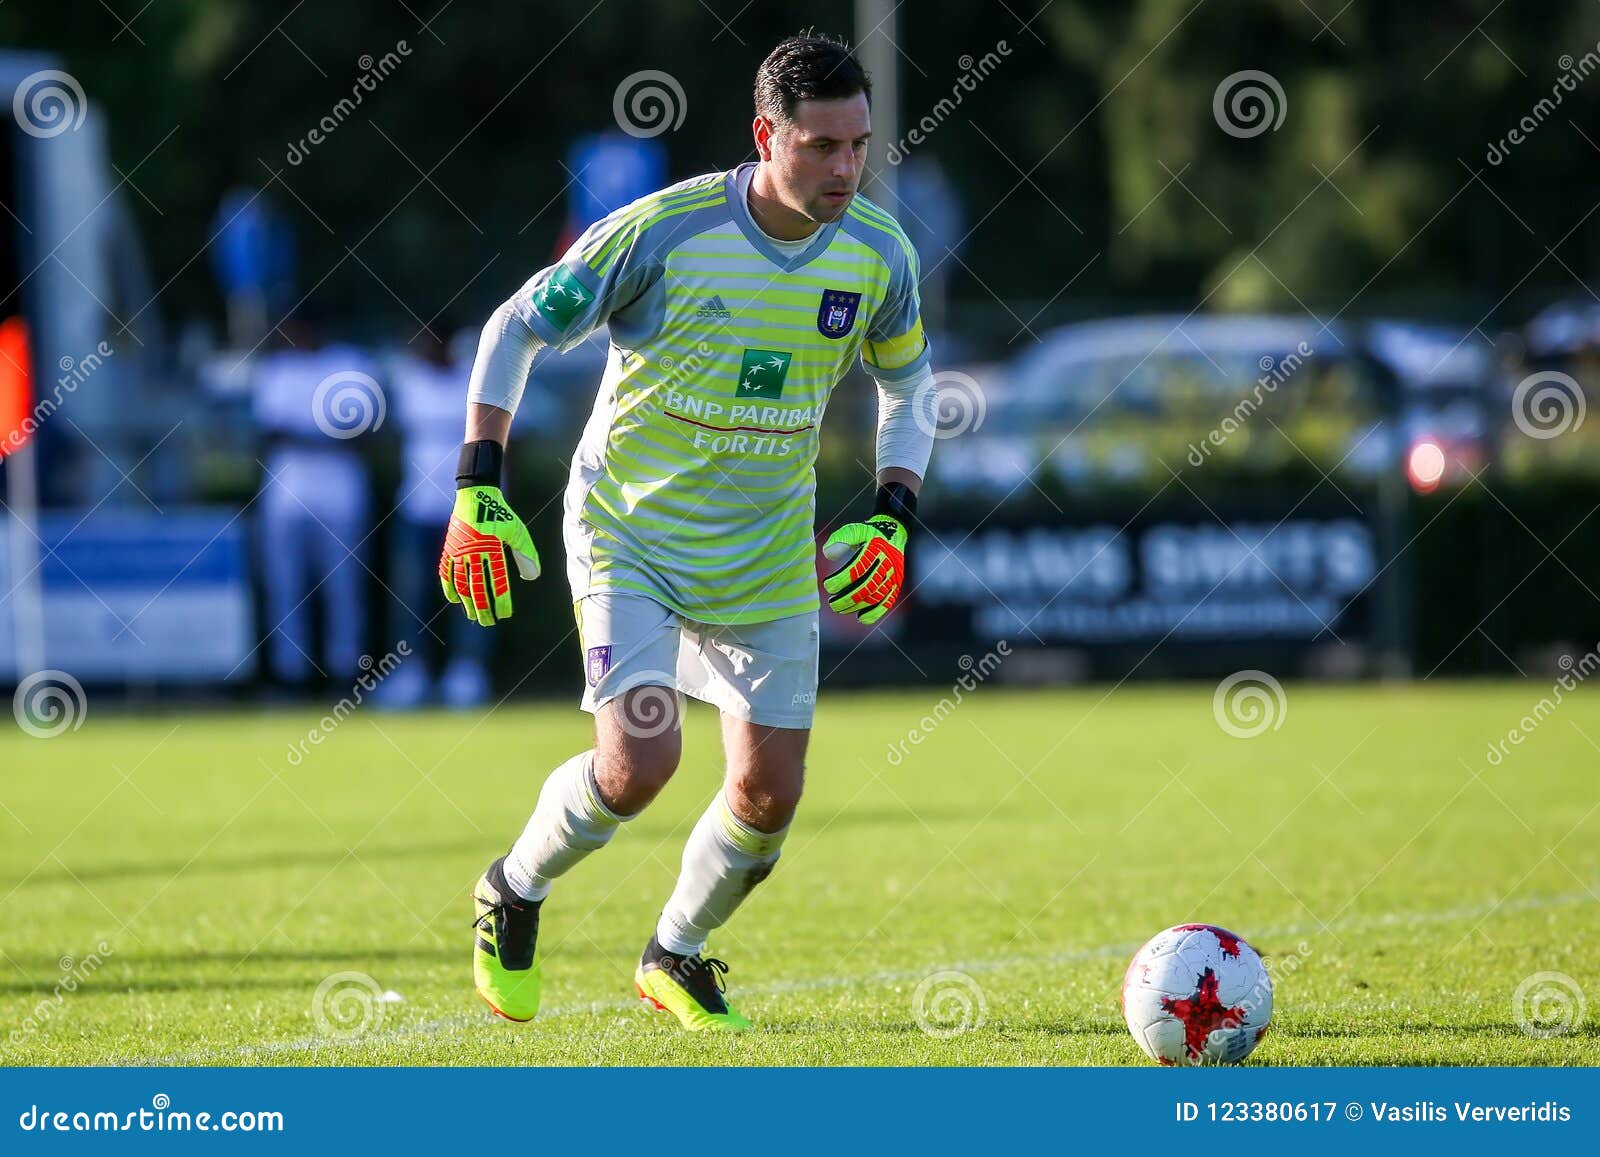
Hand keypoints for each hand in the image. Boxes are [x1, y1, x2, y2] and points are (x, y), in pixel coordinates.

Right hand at [439, 485, 540, 625]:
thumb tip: (532, 578)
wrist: (476, 494)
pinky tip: (454, 600)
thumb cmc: (501, 514)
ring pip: (461, 583)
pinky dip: (449, 587)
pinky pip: (446, 572)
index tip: (505, 614)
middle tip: (488, 622)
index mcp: (492, 549)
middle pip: (477, 588)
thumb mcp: (517, 531)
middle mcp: (473, 552)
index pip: (497, 582)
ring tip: (472, 615)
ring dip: (466, 602)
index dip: (501, 601)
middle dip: (483, 608)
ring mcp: (458, 551)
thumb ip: (526, 554)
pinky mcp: (449, 548)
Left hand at [822, 515, 906, 624]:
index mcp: (877, 548)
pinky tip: (861, 618)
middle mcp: (888, 563)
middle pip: (868, 585)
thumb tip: (827, 554)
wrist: (893, 534)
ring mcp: (893, 576)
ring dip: (857, 606)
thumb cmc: (869, 534)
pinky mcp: (896, 585)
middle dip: (848, 597)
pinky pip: (887, 602)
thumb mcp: (855, 530)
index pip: (858, 567)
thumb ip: (840, 539)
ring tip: (840, 609)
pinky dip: (875, 612)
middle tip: (832, 603)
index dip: (842, 579)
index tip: (828, 586)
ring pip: (876, 596)